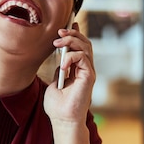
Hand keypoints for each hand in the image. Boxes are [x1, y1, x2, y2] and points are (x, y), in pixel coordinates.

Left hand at [43, 22, 94, 143]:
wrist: (62, 119)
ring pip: (86, 47)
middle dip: (72, 33)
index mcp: (77, 70)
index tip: (68, 24)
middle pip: (84, 43)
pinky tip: (63, 64)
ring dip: (71, 41)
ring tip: (58, 42)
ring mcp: (88, 73)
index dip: (76, 33)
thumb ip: (60, 71)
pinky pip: (84, 58)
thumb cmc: (57, 106)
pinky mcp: (89, 77)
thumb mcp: (54, 83)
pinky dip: (72, 57)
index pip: (79, 47)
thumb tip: (60, 60)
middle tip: (59, 32)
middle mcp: (85, 69)